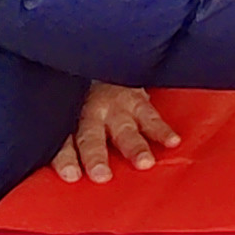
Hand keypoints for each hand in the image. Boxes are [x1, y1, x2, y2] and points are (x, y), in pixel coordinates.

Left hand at [49, 82, 179, 184]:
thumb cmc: (83, 98)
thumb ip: (64, 142)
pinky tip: (172, 141)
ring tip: (144, 162)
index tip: (71, 175)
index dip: (65, 159)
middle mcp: (92, 114)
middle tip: (102, 176)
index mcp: (69, 122)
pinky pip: (151, 117)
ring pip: (125, 130)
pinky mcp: (138, 101)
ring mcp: (117, 108)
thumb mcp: (68, 115)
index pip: (63, 143)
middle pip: (91, 138)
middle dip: (96, 156)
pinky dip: (162, 130)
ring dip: (135, 147)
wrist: (105, 58)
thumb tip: (62, 174)